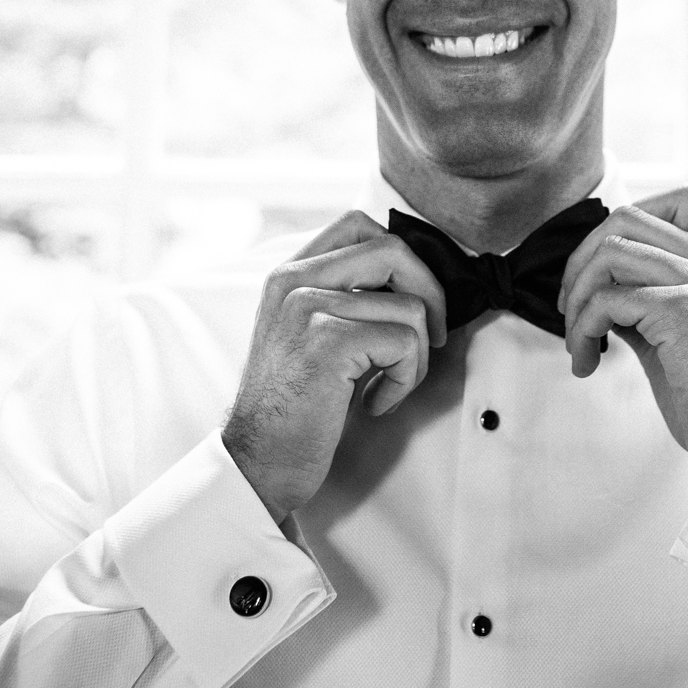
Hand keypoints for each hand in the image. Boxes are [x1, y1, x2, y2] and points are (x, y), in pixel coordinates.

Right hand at [222, 211, 446, 522]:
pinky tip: (375, 402)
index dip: (403, 258)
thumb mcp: (310, 333)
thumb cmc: (293, 405)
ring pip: (410, 306)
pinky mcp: (328, 341)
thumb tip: (418, 279)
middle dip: (429, 295)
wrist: (258, 461)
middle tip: (428, 340)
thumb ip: (346, 296)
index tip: (414, 299)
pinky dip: (404, 380)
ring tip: (388, 385)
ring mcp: (308, 307)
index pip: (359, 225)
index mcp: (289, 273)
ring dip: (416, 356)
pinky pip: (405, 342)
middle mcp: (294, 280)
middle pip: (393, 249)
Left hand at [558, 187, 687, 490]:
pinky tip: (588, 362)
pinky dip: (583, 330)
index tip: (597, 277)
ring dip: (576, 300)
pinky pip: (607, 299)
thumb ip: (643, 298)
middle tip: (570, 311)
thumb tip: (591, 284)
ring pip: (609, 252)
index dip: (618, 228)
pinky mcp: (683, 310)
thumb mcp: (673, 333)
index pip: (671, 201)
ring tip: (578, 343)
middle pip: (625, 219)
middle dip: (580, 261)